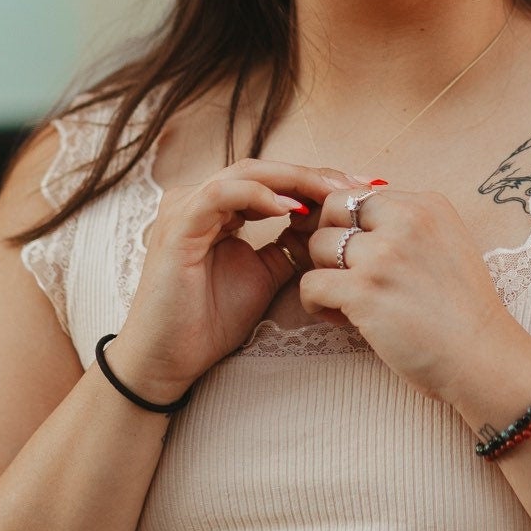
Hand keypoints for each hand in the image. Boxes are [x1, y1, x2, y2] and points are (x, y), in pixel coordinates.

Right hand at [111, 159, 372, 399]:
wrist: (168, 361)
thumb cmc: (209, 321)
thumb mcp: (265, 276)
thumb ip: (289, 247)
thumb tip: (329, 230)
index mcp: (220, 207)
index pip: (276, 180)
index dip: (319, 182)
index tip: (363, 192)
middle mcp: (202, 199)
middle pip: (267, 169)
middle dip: (316, 175)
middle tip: (359, 185)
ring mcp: (187, 207)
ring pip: (249, 173)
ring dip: (295, 180)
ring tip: (335, 194)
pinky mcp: (179, 224)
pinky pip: (223, 194)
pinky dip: (260, 196)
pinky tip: (294, 209)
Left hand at [298, 185, 517, 400]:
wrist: (481, 356)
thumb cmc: (464, 311)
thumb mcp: (448, 245)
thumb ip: (408, 227)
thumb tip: (359, 221)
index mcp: (426, 205)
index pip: (361, 194)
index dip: (348, 223)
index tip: (356, 253)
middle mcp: (405, 220)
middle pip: (332, 210)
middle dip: (328, 238)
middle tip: (341, 271)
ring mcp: (383, 254)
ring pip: (318, 245)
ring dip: (323, 273)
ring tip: (345, 301)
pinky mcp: (364, 291)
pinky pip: (311, 283)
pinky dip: (315, 302)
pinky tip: (339, 318)